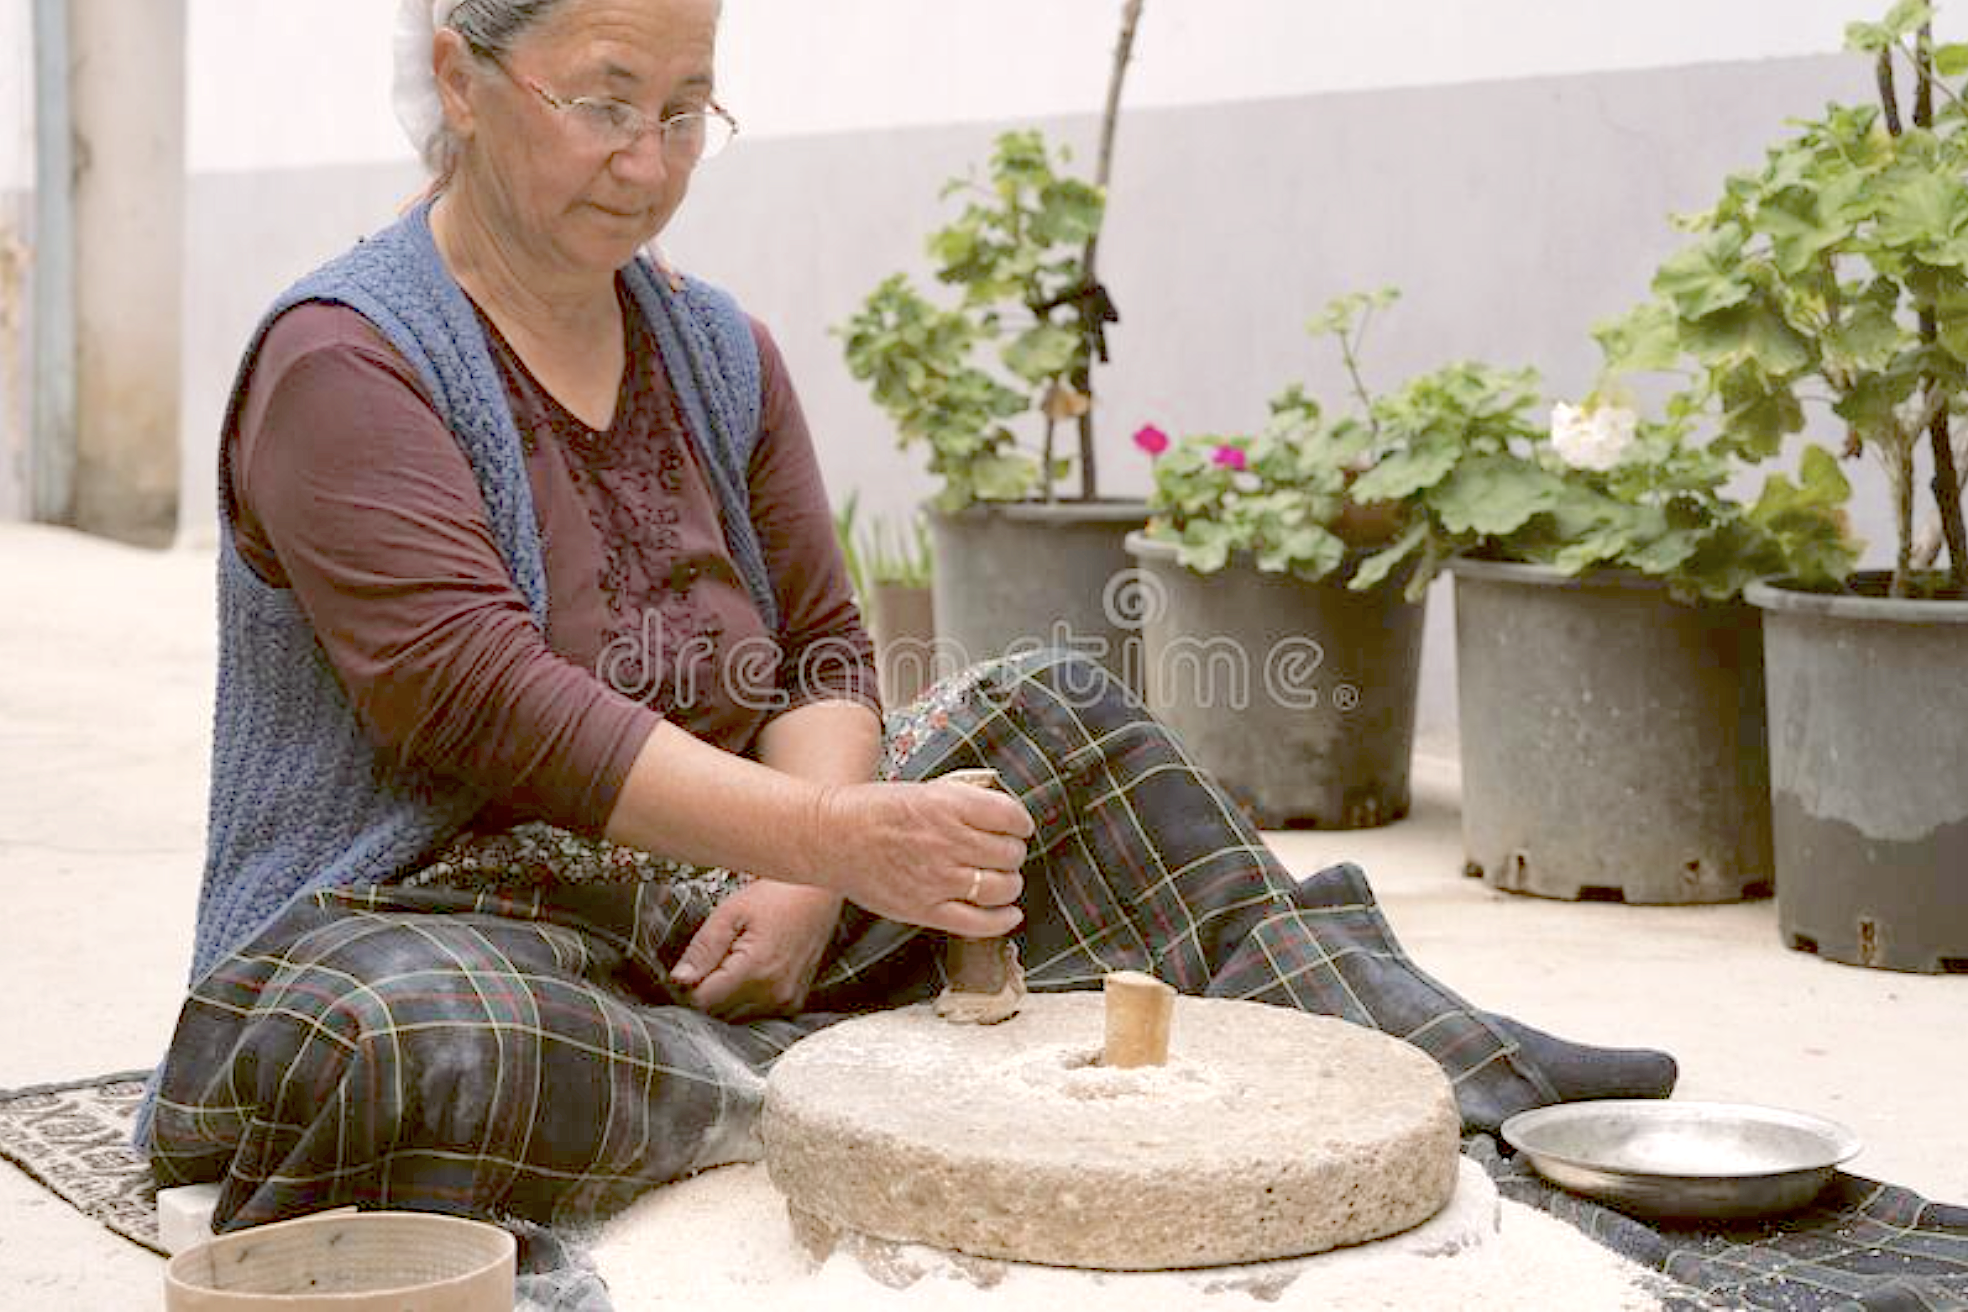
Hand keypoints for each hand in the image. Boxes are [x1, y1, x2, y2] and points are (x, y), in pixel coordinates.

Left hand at [669, 880, 844, 1019]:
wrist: (819, 894)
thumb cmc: (776, 896)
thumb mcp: (731, 913)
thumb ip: (703, 948)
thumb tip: (679, 980)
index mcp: (754, 972)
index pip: (703, 1002)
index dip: (689, 986)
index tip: (693, 966)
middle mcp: (774, 994)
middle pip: (719, 1014)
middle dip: (707, 993)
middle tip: (713, 960)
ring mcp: (787, 1001)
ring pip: (736, 1018)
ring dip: (726, 998)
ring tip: (734, 963)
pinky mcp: (794, 1003)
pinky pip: (757, 1014)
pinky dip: (746, 999)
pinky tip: (750, 973)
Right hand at [810, 779, 1033, 936]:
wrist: (831, 835)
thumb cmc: (874, 810)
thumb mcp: (924, 789)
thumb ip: (963, 802)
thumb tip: (1001, 815)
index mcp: (949, 805)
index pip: (1011, 816)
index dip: (1020, 824)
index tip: (1017, 828)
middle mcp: (948, 841)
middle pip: (1011, 853)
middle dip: (1012, 853)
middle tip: (1002, 854)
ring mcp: (938, 879)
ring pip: (1002, 887)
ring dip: (1010, 884)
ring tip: (1001, 881)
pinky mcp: (925, 909)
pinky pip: (979, 922)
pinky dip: (1002, 920)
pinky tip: (1008, 913)